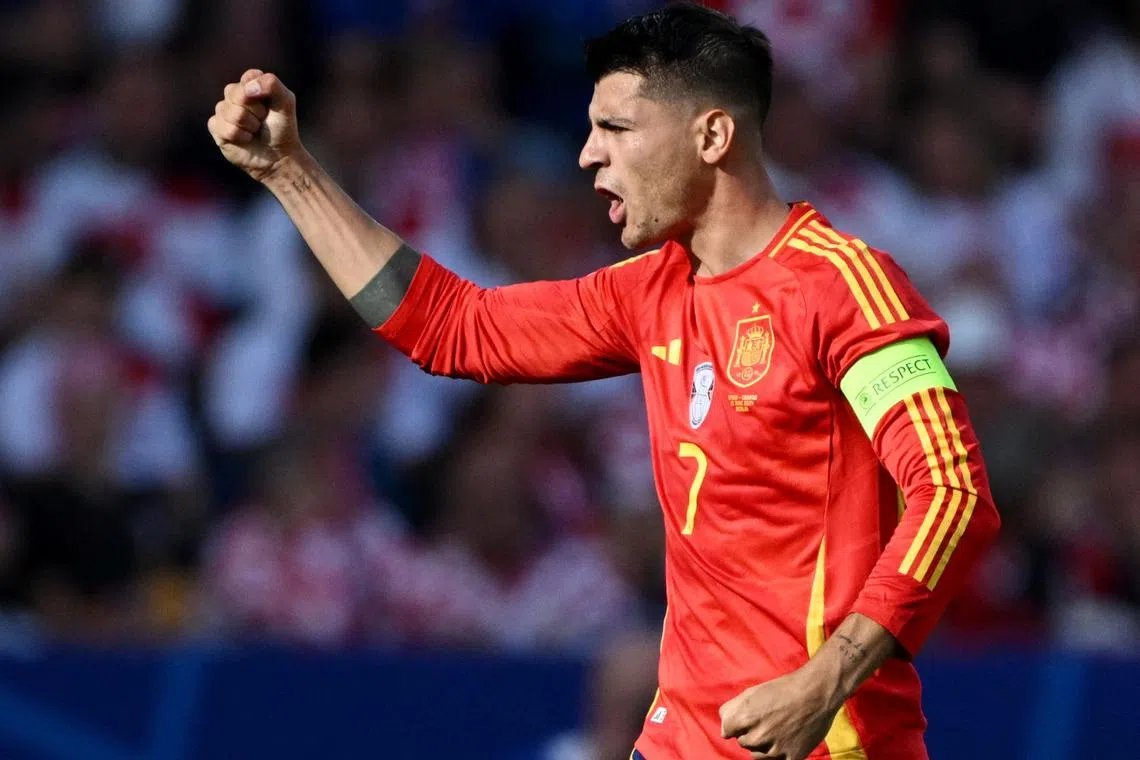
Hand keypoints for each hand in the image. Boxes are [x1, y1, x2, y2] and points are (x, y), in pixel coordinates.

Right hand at [207, 69, 302, 182]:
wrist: (278, 156)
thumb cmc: (282, 127)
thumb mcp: (286, 102)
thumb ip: (272, 85)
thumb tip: (248, 89)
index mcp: (250, 84)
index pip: (249, 77)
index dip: (261, 93)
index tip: (270, 105)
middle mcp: (234, 94)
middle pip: (238, 94)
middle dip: (256, 111)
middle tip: (263, 120)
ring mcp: (223, 110)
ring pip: (232, 112)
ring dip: (250, 125)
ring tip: (255, 130)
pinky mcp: (216, 127)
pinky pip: (223, 127)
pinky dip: (240, 136)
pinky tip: (246, 139)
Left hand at [719, 665, 841, 759]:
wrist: (817, 692)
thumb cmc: (783, 689)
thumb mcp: (752, 692)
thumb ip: (731, 710)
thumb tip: (723, 730)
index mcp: (744, 717)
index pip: (727, 731)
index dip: (737, 723)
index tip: (750, 717)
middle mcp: (757, 735)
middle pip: (743, 742)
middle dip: (751, 733)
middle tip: (768, 720)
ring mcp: (774, 749)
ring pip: (757, 755)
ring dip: (763, 745)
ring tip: (777, 728)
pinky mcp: (791, 757)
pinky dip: (780, 752)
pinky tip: (787, 737)